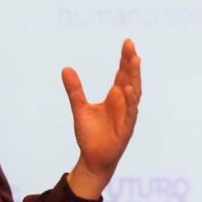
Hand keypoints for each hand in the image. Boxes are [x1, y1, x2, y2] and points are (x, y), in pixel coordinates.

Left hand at [63, 39, 141, 198]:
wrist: (92, 159)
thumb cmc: (90, 134)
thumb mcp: (79, 108)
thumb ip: (75, 89)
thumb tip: (66, 68)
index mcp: (115, 97)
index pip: (122, 73)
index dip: (125, 59)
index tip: (127, 42)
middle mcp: (124, 104)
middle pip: (130, 79)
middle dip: (131, 62)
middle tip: (130, 45)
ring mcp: (127, 116)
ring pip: (134, 93)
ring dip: (135, 78)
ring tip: (135, 61)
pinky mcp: (126, 129)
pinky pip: (130, 114)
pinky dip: (130, 102)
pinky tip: (128, 89)